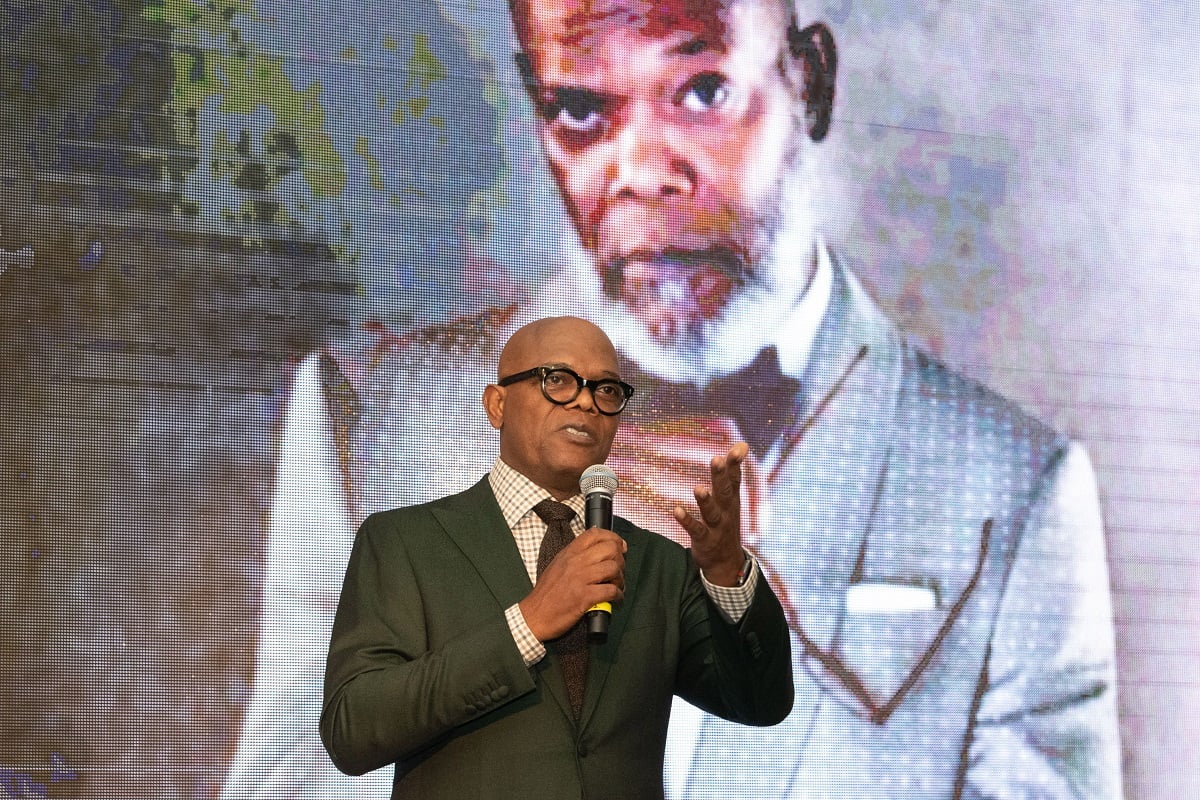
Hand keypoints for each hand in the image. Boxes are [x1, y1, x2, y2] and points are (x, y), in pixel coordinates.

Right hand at [518, 529, 625, 641]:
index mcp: (569, 553)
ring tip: (617, 585)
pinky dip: (618, 595)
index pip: (595, 534)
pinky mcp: (584, 597)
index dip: (613, 537)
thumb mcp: (558, 565)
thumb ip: (575, 555)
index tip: (620, 546)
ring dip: (620, 578)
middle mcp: (575, 562)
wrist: (535, 614)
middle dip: (620, 559)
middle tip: (619, 570)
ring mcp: (580, 579)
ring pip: (613, 568)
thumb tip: (596, 551)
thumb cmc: (547, 592)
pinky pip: (611, 591)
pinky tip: (616, 598)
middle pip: (610, 549)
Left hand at [672, 441, 749, 586]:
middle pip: (725, 492)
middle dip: (721, 476)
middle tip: (716, 459)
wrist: (727, 563)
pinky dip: (687, 521)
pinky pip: (695, 530)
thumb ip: (733, 472)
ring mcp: (717, 527)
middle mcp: (726, 512)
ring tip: (698, 488)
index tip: (740, 447)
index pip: (735, 479)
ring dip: (705, 500)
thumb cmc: (726, 523)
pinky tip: (677, 510)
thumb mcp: (732, 498)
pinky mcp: (704, 540)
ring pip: (711, 512)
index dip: (736, 463)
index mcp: (732, 500)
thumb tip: (742, 443)